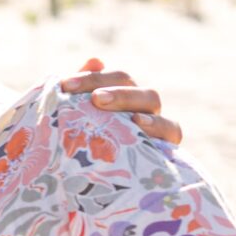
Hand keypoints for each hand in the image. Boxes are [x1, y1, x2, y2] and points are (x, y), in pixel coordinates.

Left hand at [61, 56, 179, 143]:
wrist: (79, 175)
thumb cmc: (76, 143)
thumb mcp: (72, 118)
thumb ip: (78, 91)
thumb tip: (95, 60)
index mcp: (122, 95)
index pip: (114, 78)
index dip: (92, 78)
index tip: (65, 85)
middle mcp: (139, 105)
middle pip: (133, 87)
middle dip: (117, 91)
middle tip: (96, 98)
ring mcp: (153, 124)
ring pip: (152, 103)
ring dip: (135, 104)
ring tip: (120, 111)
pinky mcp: (164, 145)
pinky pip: (170, 132)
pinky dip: (157, 126)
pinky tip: (138, 125)